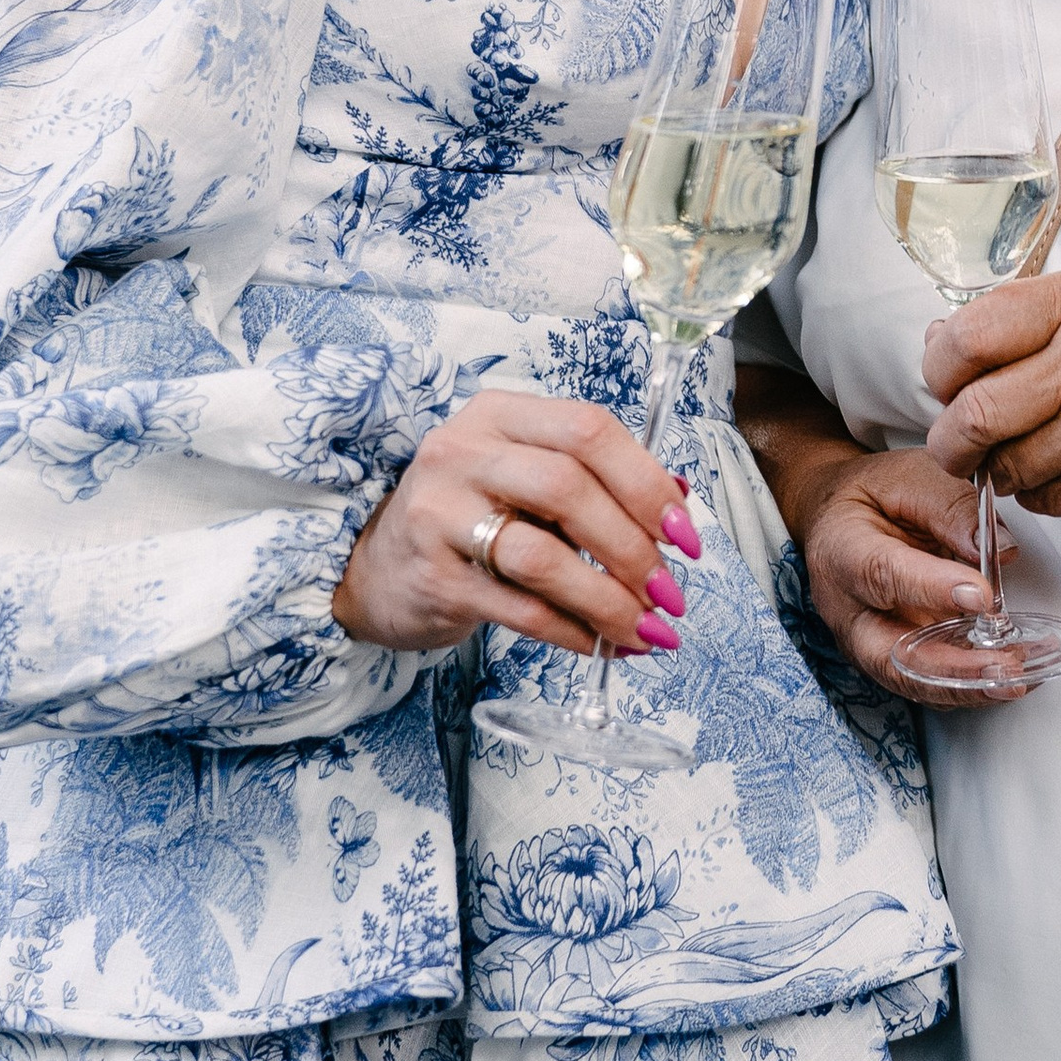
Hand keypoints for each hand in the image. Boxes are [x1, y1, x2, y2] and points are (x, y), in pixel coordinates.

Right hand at [332, 389, 696, 659]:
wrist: (376, 568)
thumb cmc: (468, 516)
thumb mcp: (522, 477)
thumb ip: (593, 481)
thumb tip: (678, 501)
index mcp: (499, 415)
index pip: (588, 429)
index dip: (647, 482)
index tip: (684, 534)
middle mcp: (463, 453)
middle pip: (568, 488)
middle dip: (633, 547)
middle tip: (669, 591)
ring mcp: (440, 514)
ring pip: (542, 555)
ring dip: (607, 599)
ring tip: (646, 628)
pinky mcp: (433, 577)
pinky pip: (519, 608)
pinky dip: (571, 632)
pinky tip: (600, 645)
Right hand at [801, 443, 1015, 700]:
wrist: (840, 518)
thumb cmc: (872, 495)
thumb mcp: (910, 477)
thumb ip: (953, 509)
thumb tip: (1002, 552)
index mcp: (841, 551)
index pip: (882, 576)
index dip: (931, 590)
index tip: (981, 596)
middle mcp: (847, 610)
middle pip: (891, 655)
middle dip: (953, 670)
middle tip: (1005, 667)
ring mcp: (866, 642)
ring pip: (912, 680)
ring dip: (969, 686)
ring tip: (1019, 677)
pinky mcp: (891, 658)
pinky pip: (928, 682)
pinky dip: (972, 684)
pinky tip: (1013, 675)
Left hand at [920, 269, 1060, 522]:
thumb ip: (1023, 317)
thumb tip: (938, 342)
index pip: (968, 339)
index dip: (939, 368)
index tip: (946, 379)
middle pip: (975, 416)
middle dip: (950, 439)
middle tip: (955, 440)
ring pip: (1006, 469)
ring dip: (995, 470)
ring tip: (1015, 452)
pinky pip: (1045, 501)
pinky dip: (1038, 492)